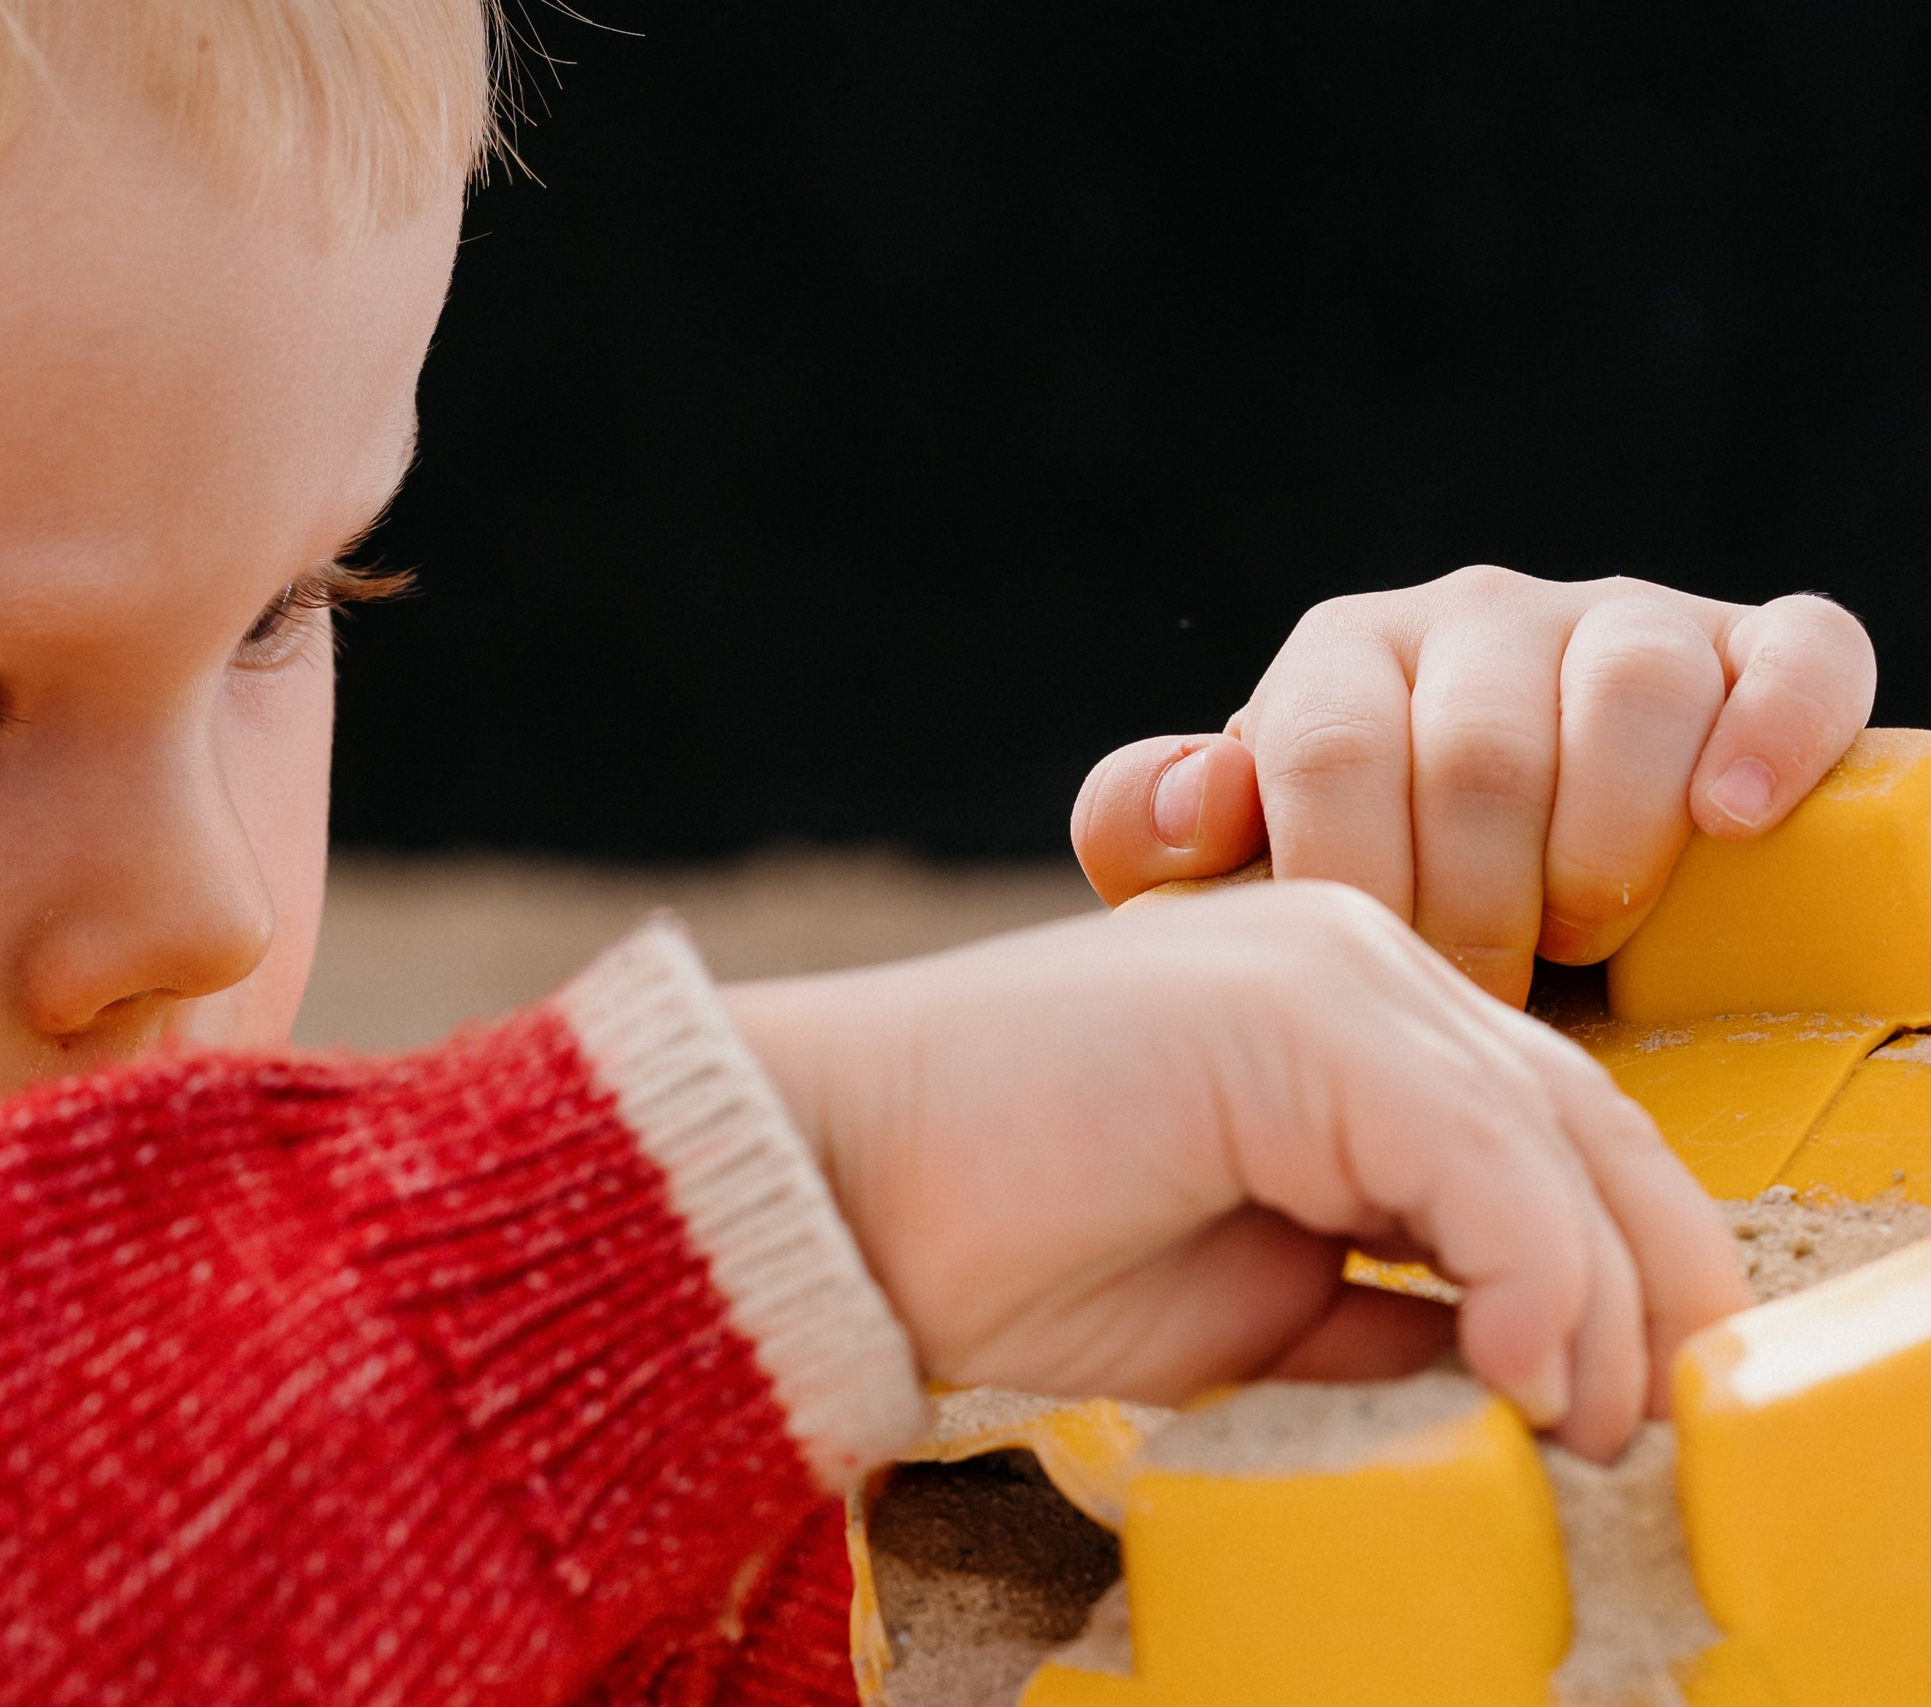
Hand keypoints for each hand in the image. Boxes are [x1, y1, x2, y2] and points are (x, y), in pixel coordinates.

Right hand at [724, 883, 1750, 1462]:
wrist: (835, 1186)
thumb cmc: (1006, 1242)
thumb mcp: (1252, 1300)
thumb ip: (1385, 1310)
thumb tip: (1523, 1375)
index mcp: (1337, 1012)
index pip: (1540, 1122)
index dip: (1615, 1262)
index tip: (1626, 1397)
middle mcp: (1351, 957)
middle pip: (1577, 1113)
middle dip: (1644, 1280)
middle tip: (1646, 1423)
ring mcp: (1327, 968)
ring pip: (1549, 1132)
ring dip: (1593, 1302)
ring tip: (1579, 1427)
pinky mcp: (1297, 1014)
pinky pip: (1477, 1154)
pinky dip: (1526, 1275)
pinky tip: (1511, 1373)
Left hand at [1071, 567, 1876, 1003]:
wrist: (1515, 881)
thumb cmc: (1368, 889)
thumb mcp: (1233, 871)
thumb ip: (1154, 834)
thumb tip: (1198, 801)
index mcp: (1343, 658)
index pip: (1330, 750)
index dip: (1359, 886)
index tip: (1386, 976)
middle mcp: (1475, 615)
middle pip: (1477, 751)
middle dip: (1480, 906)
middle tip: (1486, 994)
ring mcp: (1621, 622)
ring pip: (1626, 697)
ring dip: (1606, 851)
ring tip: (1588, 935)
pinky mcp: (1758, 649)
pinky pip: (1793, 657)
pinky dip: (1768, 737)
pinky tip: (1727, 824)